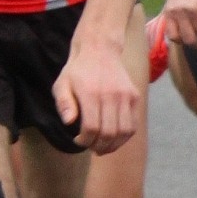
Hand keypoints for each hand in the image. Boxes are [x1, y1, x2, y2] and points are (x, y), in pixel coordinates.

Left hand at [53, 29, 139, 153]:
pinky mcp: (134, 96)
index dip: (85, 141)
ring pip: (124, 132)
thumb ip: (64, 103)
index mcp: (91, 93)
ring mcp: (125, 96)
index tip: (78, 141)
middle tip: (91, 147)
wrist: (99, 49)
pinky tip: (114, 138)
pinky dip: (125, 137)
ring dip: (113, 145)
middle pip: (109, 133)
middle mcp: (111, 95)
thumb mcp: (61, 84)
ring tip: (103, 147)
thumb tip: (69, 122)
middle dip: (98, 146)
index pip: (92, 128)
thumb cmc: (77, 71)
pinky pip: (133, 124)